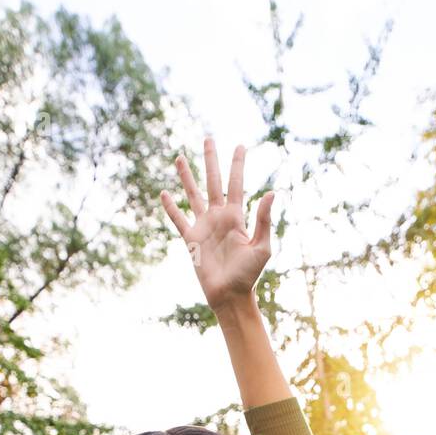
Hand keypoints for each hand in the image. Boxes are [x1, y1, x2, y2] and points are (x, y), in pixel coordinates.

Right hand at [161, 139, 274, 312]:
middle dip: (211, 160)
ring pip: (193, 195)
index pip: (236, 184)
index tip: (240, 145)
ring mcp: (204, 227)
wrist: (230, 296)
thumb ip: (264, 220)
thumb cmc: (249, 275)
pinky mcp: (191, 241)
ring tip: (180, 157)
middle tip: (208, 138)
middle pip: (213, 182)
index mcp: (237, 217)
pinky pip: (178, 220)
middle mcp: (219, 218)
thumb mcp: (262, 247)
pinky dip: (170, 208)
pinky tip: (164, 194)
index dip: (238, 165)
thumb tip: (271, 192)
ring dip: (187, 177)